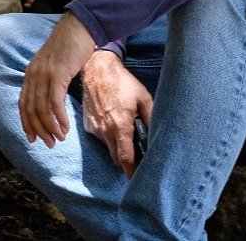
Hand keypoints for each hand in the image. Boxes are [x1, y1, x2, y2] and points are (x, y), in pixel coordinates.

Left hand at [18, 13, 96, 146]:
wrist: (79, 27)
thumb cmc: (70, 47)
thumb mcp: (54, 64)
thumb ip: (50, 80)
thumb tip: (52, 100)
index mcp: (31, 72)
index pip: (23, 103)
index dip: (26, 123)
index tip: (33, 139)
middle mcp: (34, 73)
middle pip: (31, 109)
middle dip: (39, 130)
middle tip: (49, 144)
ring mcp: (44, 73)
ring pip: (41, 108)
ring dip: (50, 127)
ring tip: (59, 139)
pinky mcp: (57, 73)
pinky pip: (54, 101)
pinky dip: (59, 118)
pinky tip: (66, 127)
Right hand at [81, 49, 153, 176]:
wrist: (98, 68)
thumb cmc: (123, 82)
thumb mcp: (144, 98)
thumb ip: (151, 119)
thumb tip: (158, 138)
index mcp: (120, 126)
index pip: (125, 159)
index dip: (132, 172)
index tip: (138, 178)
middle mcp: (105, 130)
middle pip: (116, 158)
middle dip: (126, 160)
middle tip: (135, 153)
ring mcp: (94, 127)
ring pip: (107, 148)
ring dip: (116, 147)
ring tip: (124, 133)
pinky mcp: (87, 123)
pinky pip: (99, 137)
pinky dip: (107, 136)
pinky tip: (112, 122)